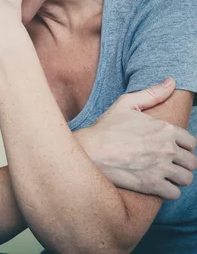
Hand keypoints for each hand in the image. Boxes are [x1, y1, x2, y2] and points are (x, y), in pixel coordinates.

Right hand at [77, 78, 196, 199]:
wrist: (89, 150)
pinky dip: (168, 191)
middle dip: (182, 163)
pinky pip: (174, 193)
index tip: (172, 150)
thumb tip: (171, 81)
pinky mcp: (151, 185)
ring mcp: (160, 167)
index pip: (192, 143)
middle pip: (192, 162)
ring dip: (177, 178)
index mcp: (165, 129)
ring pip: (186, 178)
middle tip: (168, 164)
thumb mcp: (125, 104)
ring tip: (165, 176)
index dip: (183, 147)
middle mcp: (167, 148)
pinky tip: (158, 186)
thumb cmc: (105, 127)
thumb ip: (151, 93)